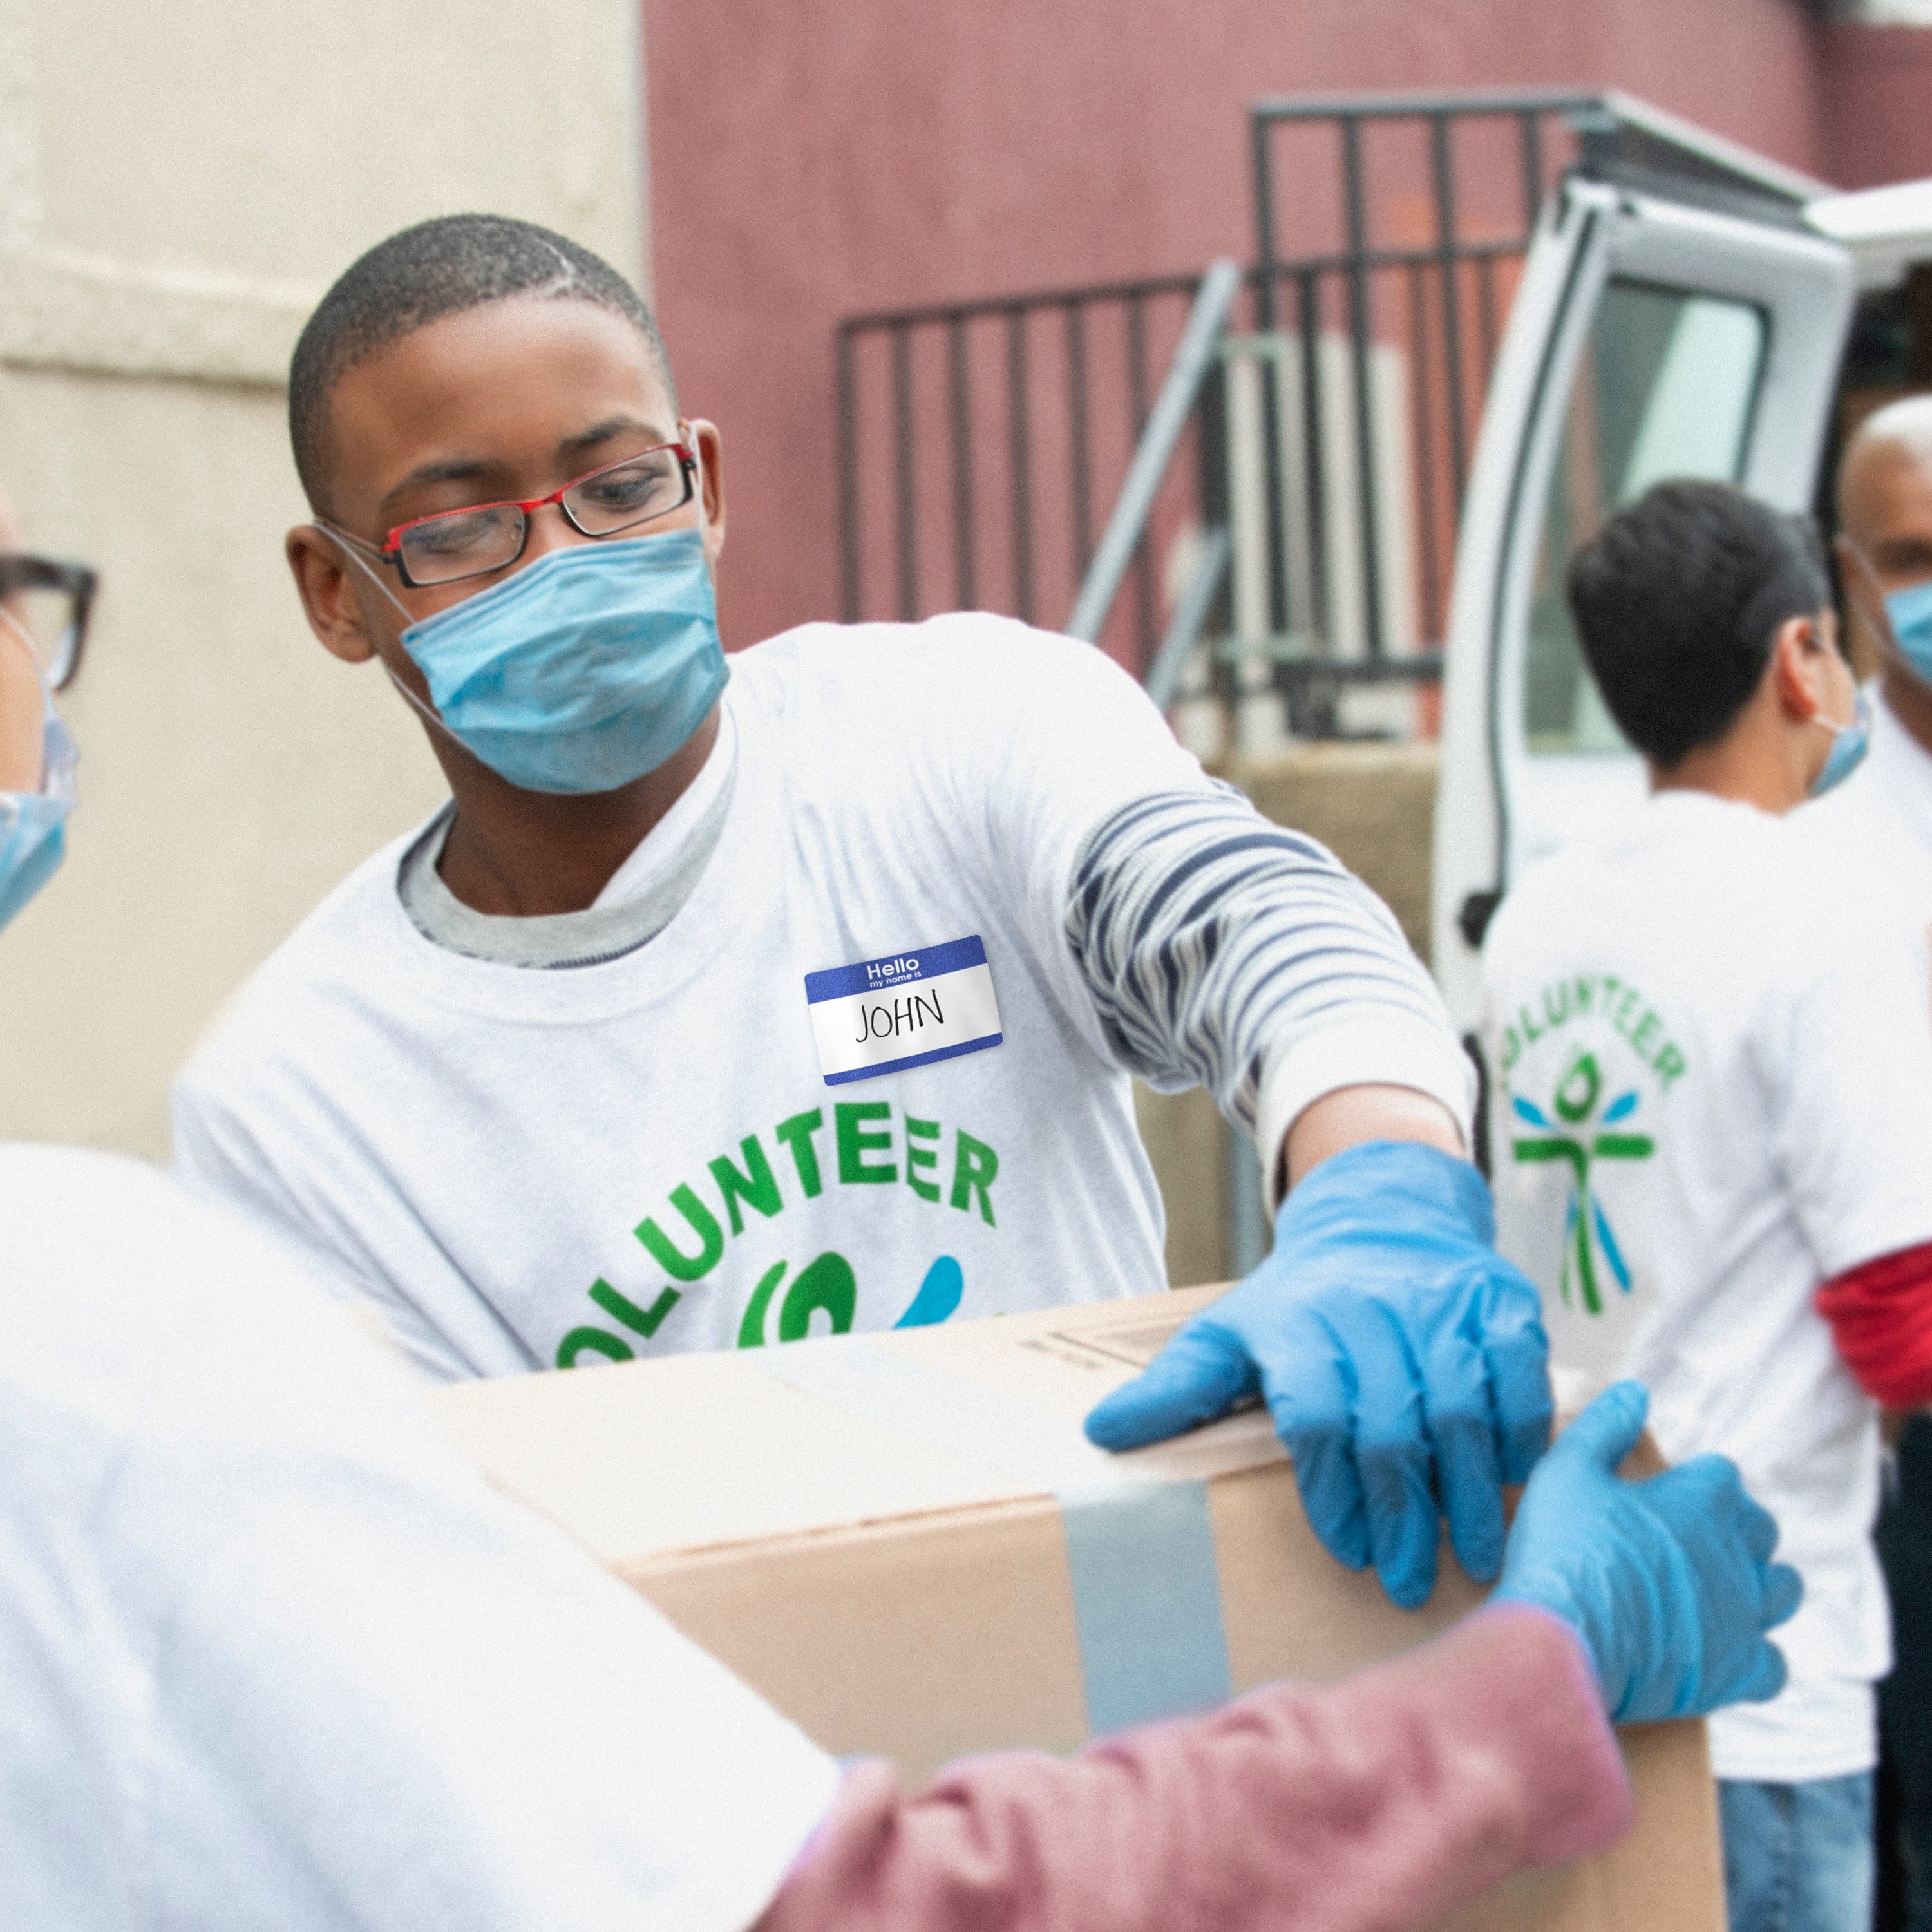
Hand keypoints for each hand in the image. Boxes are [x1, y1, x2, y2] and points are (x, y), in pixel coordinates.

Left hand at [1085, 1140, 1549, 1608]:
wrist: (1380, 1219)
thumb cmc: (1296, 1304)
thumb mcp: (1226, 1335)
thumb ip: (1175, 1390)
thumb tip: (1099, 1433)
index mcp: (1298, 1325)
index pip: (1316, 1415)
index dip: (1332, 1489)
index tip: (1347, 1550)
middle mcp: (1372, 1310)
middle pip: (1394, 1425)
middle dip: (1404, 1513)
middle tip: (1410, 1581)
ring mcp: (1443, 1304)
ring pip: (1463, 1409)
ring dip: (1473, 1492)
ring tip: (1475, 1558)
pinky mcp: (1502, 1302)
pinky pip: (1523, 1377)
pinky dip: (1523, 1434)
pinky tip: (1516, 1484)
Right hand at [1495, 1382, 1799, 1721]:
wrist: (1565, 1640)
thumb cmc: (1565, 1549)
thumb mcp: (1567, 1470)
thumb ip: (1603, 1426)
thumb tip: (1634, 1392)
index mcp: (1702, 1499)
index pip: (1722, 1474)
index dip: (1692, 1483)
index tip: (1660, 1498)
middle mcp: (1737, 1553)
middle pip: (1760, 1529)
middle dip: (1732, 1530)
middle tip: (1682, 1542)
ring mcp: (1744, 1614)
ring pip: (1781, 1591)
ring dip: (1757, 1585)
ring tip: (1713, 1592)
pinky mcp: (1738, 1670)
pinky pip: (1774, 1664)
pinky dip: (1755, 1656)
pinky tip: (1719, 1652)